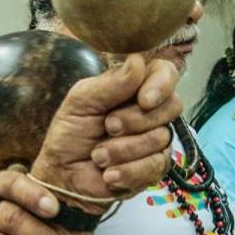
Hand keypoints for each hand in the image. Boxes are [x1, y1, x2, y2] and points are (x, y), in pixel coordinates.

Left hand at [31, 54, 180, 202]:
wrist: (63, 175)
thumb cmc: (71, 133)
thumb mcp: (81, 101)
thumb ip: (111, 83)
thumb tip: (138, 60)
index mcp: (134, 87)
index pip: (165, 72)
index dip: (162, 84)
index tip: (144, 100)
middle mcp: (150, 111)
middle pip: (172, 105)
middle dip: (136, 120)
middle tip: (108, 127)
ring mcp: (156, 140)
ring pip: (161, 138)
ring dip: (122, 150)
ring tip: (98, 155)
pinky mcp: (155, 168)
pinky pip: (156, 166)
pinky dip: (127, 171)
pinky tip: (108, 174)